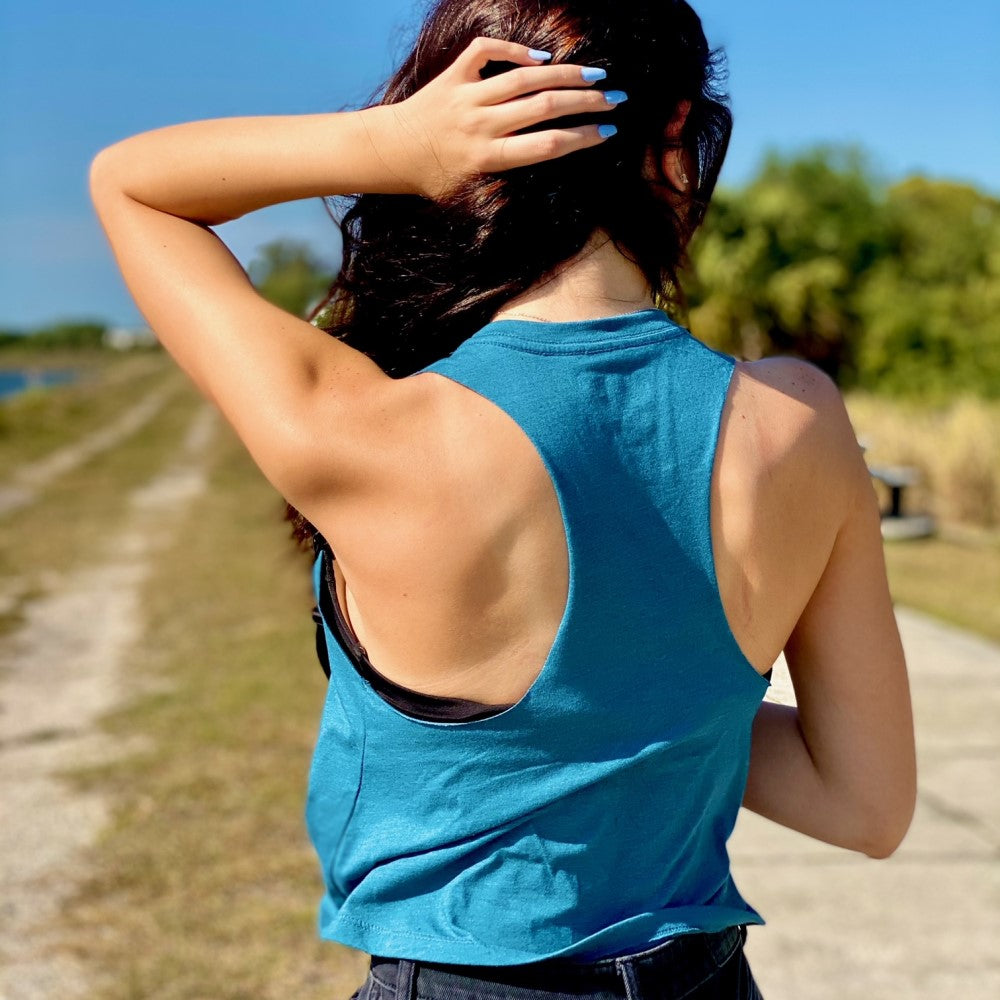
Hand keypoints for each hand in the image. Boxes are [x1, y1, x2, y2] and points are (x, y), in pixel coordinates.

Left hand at [376, 36, 620, 200]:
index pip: (546, 146)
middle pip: (543, 108)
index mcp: (487, 159)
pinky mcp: (453, 75)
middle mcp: (480, 125)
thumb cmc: (433, 180)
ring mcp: (467, 96)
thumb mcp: (468, 197)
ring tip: (596, 73)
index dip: (582, 139)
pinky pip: (487, 52)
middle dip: (586, 102)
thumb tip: (544, 169)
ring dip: (565, 74)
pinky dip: (516, 50)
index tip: (609, 133)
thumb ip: (504, 185)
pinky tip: (541, 59)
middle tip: (616, 99)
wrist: (389, 152)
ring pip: (524, 78)